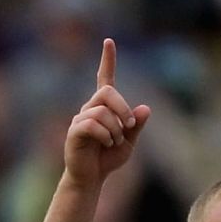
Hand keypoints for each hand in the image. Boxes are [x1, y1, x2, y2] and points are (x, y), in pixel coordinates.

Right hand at [65, 39, 151, 187]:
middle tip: (130, 126)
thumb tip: (145, 108)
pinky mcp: (74, 132)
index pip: (105, 78)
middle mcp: (90, 109)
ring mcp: (80, 119)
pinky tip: (107, 144)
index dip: (107, 60)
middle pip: (107, 92)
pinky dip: (106, 134)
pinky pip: (92, 124)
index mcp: (103, 108)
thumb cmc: (107, 160)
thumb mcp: (129, 143)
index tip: (108, 41)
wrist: (90, 179)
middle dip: (123, 108)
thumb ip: (137, 126)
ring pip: (102, 110)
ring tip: (115, 142)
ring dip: (115, 127)